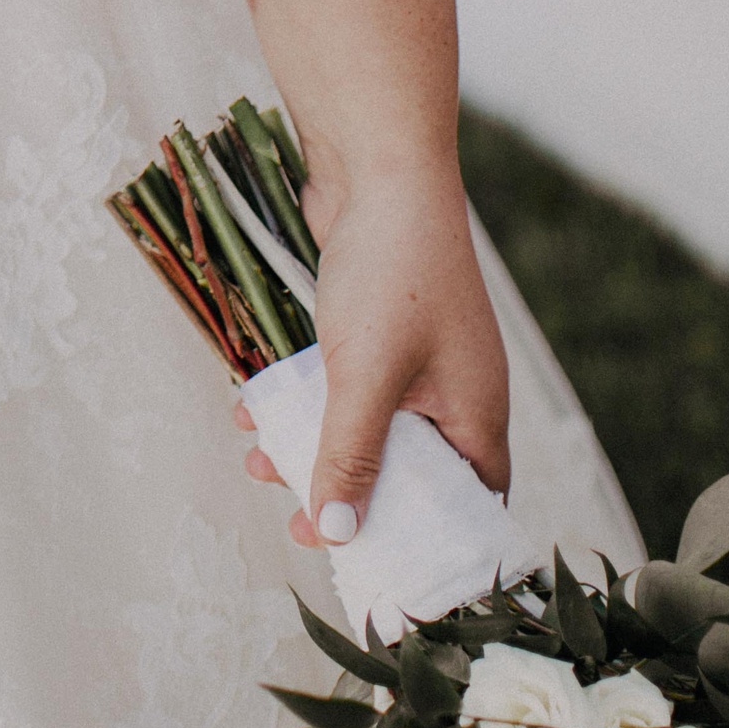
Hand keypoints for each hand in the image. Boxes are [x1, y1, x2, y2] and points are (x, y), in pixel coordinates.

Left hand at [233, 158, 508, 547]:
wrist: (378, 166)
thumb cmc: (391, 272)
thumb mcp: (364, 376)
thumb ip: (349, 456)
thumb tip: (337, 533)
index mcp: (476, 416)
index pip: (465, 506)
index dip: (419, 541)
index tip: (362, 561)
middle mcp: (455, 393)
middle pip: (407, 472)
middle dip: (345, 491)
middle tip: (291, 512)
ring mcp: (418, 358)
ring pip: (365, 426)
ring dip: (311, 444)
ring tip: (256, 458)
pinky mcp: (380, 327)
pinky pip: (344, 382)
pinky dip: (304, 397)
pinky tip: (252, 402)